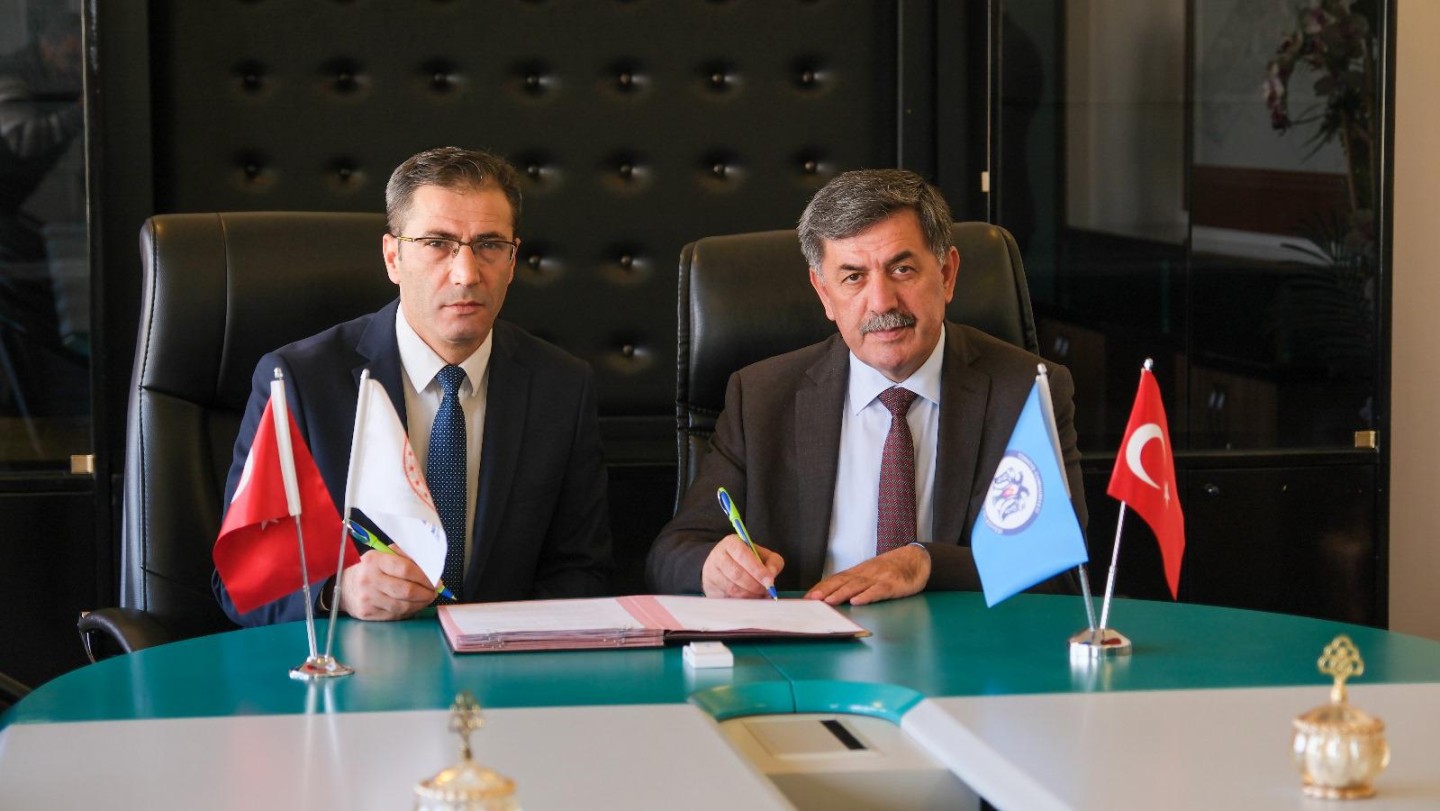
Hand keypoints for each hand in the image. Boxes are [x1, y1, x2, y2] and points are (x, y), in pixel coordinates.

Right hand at [337, 546, 435, 620]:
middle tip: (434, 592)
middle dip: (426, 593)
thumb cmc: (369, 569)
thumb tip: (431, 569)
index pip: (406, 569)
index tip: (435, 580)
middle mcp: (369, 580)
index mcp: (374, 560)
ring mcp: (367, 598)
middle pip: (406, 590)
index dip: (424, 576)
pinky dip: (409, 611)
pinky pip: (395, 615)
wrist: (343, 586)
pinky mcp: (367, 613)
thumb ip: (405, 557)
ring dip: (420, 604)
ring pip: (403, 605)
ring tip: (427, 599)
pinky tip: (413, 606)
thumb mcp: (383, 555)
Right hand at [702, 534, 784, 597]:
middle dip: (755, 585)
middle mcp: (718, 556)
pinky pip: (727, 597)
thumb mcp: (762, 555)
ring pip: (731, 588)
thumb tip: (771, 576)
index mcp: (731, 543)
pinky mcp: (710, 588)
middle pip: (737, 573)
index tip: (769, 581)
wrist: (723, 566)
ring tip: (759, 595)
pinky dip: (741, 600)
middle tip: (766, 591)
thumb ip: (773, 562)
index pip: (743, 555)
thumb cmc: (746, 560)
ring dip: (749, 594)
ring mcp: (712, 572)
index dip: (757, 569)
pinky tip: (749, 599)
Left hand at [805, 544, 930, 605]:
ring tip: (829, 601)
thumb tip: (832, 595)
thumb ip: (854, 584)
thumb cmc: (891, 570)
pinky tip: (857, 601)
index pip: (836, 579)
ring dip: (841, 594)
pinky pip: (878, 590)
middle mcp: (866, 573)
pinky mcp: (893, 584)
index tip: (807, 597)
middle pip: (843, 581)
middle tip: (812, 600)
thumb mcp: (870, 574)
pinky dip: (867, 596)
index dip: (821, 588)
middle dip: (825, 591)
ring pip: (857, 586)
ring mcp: (879, 578)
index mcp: (858, 572)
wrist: (916, 559)